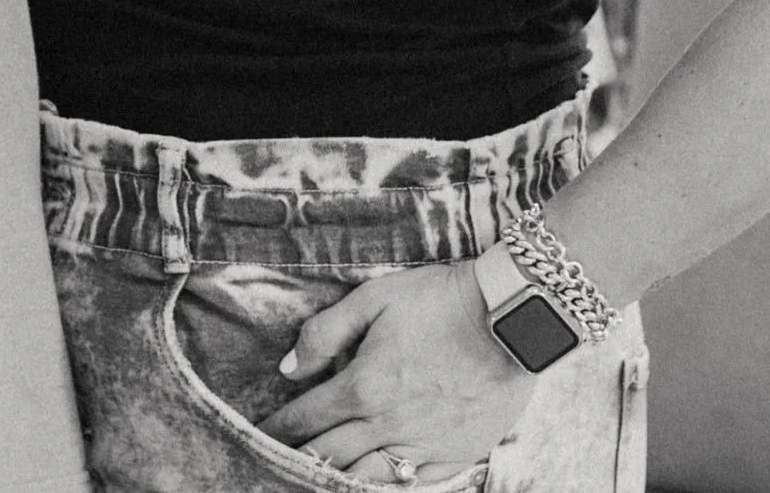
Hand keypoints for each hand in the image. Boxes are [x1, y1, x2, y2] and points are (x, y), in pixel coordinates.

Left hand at [259, 260, 534, 482]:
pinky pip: (410, 486)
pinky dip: (384, 487)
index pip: (305, 418)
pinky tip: (368, 483)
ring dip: (334, 479)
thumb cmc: (441, 300)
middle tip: (274, 460)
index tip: (258, 434)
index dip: (276, 428)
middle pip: (327, 455)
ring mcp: (423, 445)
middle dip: (296, 458)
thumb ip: (325, 333)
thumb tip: (289, 368)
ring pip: (364, 480)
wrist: (511, 316)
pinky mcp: (455, 455)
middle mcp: (387, 424)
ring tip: (315, 477)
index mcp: (363, 386)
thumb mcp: (375, 297)